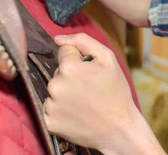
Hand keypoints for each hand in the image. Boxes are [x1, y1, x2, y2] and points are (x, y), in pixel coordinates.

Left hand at [44, 33, 165, 154]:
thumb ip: (83, 41)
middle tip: (90, 88)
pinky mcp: (48, 121)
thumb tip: (58, 38)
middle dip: (72, 76)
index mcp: (69, 67)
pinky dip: (61, 109)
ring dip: (66, 92)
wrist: (119, 129)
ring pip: (55, 88)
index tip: (90, 72)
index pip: (65, 52)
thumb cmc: (116, 92)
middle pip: (59, 71)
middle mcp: (55, 85)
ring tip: (85, 101)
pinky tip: (77, 112)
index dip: (79, 60)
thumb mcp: (108, 59)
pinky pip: (51, 106)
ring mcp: (51, 104)